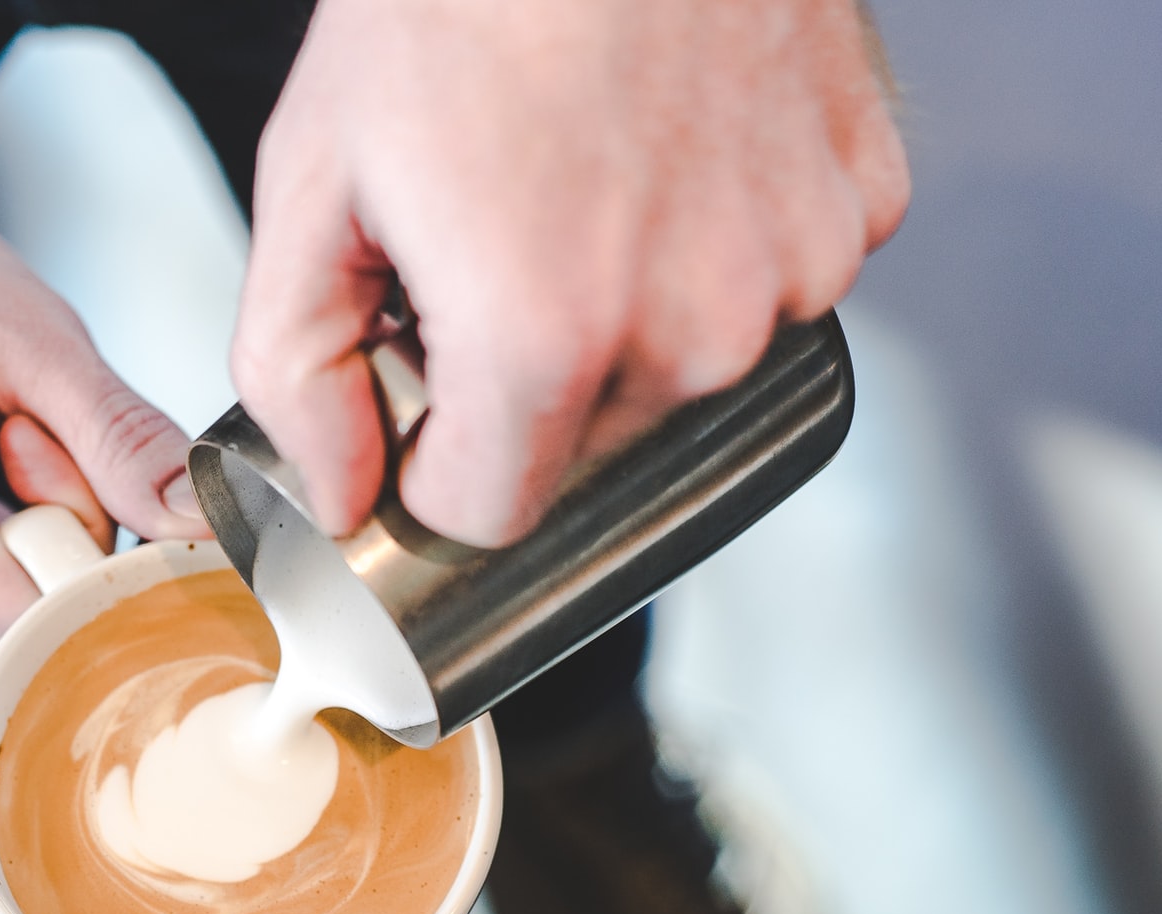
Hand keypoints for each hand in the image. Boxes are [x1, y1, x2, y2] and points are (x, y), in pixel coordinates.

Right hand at [0, 70, 203, 746]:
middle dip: (84, 610)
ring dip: (54, 600)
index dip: (120, 584)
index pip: (41, 632)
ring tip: (17, 472)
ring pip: (8, 688)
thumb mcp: (21, 330)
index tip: (158, 519)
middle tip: (67, 476)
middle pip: (19, 696)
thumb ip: (121, 437)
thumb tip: (208, 525)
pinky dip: (27, 590)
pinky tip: (5, 501)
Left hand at [233, 0, 909, 545]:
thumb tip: (344, 498)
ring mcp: (795, 265)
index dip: (434, 455)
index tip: (421, 377)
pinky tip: (666, 154)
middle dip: (521, 376)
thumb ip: (300, 371)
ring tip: (577, 181)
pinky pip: (767, 286)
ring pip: (682, 370)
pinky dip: (712, 246)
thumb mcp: (311, 182)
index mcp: (545, 338)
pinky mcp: (862, 201)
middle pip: (582, 443)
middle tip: (487, 239)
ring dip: (624, 314)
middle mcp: (693, 330)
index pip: (488, 511)